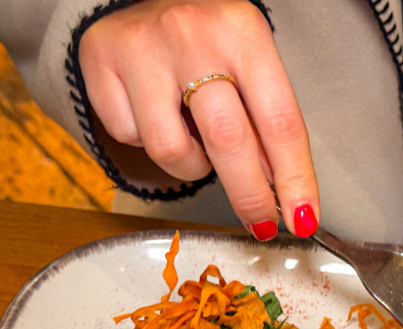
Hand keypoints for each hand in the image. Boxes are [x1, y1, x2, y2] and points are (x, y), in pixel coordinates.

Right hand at [79, 0, 319, 239]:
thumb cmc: (208, 42)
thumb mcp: (251, 66)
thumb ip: (267, 122)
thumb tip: (284, 192)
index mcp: (243, 32)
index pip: (279, 120)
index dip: (295, 178)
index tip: (302, 218)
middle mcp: (191, 34)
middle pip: (228, 140)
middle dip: (250, 195)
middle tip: (261, 222)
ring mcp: (141, 47)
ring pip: (171, 149)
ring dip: (191, 163)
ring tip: (194, 136)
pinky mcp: (99, 60)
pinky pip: (129, 137)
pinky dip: (147, 141)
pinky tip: (156, 114)